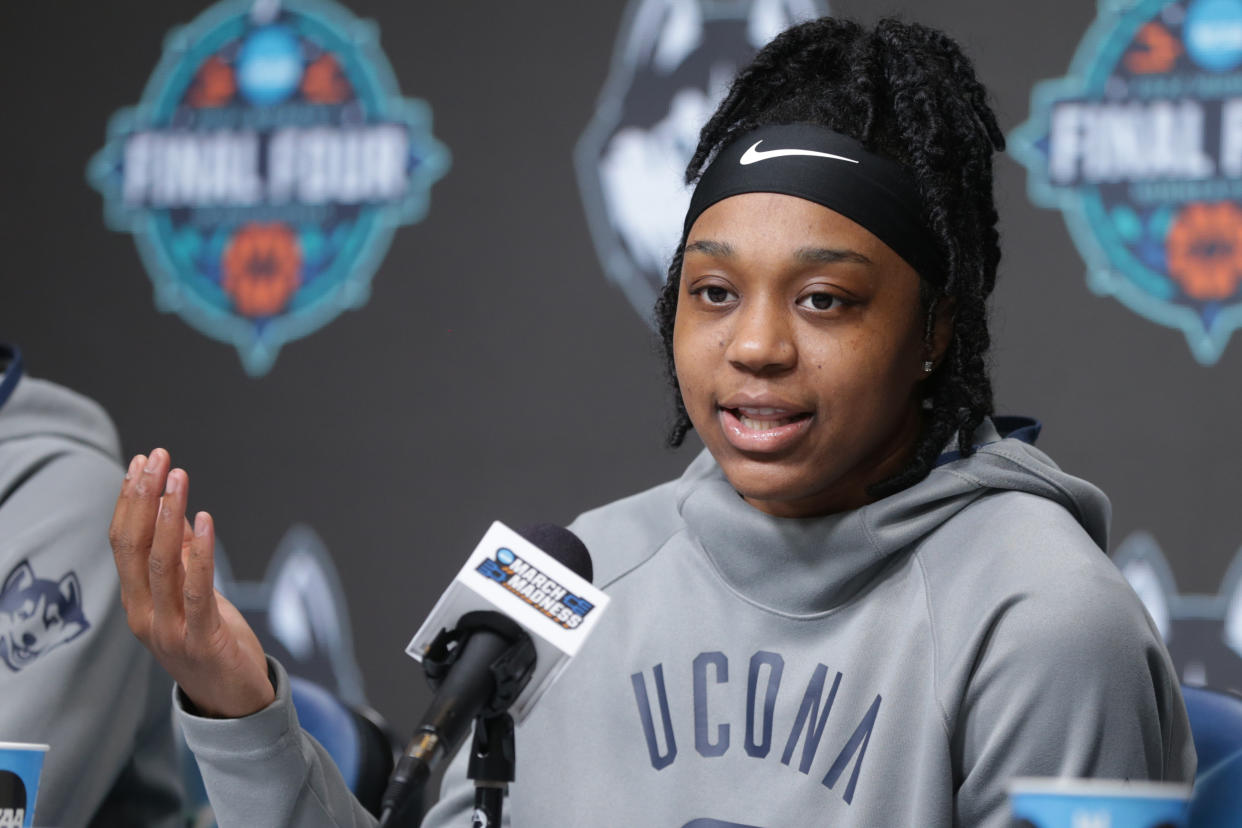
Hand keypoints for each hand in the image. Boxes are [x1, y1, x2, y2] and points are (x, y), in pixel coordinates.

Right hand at [109, 448, 275, 717]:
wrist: (234, 703)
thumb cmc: (214, 645)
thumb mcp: (195, 595)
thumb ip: (185, 557)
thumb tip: (177, 509)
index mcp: (137, 602)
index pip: (122, 543)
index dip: (129, 501)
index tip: (141, 463)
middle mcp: (144, 614)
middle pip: (132, 547)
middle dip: (142, 498)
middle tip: (156, 458)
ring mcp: (169, 628)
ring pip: (160, 563)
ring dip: (167, 515)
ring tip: (177, 477)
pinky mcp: (201, 637)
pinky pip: (198, 587)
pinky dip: (201, 551)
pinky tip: (206, 519)